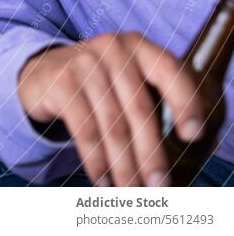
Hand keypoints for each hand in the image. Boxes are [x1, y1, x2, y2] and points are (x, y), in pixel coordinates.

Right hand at [18, 32, 204, 185]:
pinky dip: (96, 161)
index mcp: (137, 46)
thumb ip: (154, 100)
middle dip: (151, 154)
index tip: (193, 136)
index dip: (186, 103)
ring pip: (112, 126)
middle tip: (159, 185)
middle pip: (139, 109)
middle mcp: (111, 49)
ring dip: (124, 165)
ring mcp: (83, 64)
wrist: (40, 72)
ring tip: (130, 190)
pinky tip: (102, 180)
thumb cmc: (96, 84)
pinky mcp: (61, 83)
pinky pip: (85, 131)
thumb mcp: (124, 79)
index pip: (169, 70)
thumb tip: (196, 145)